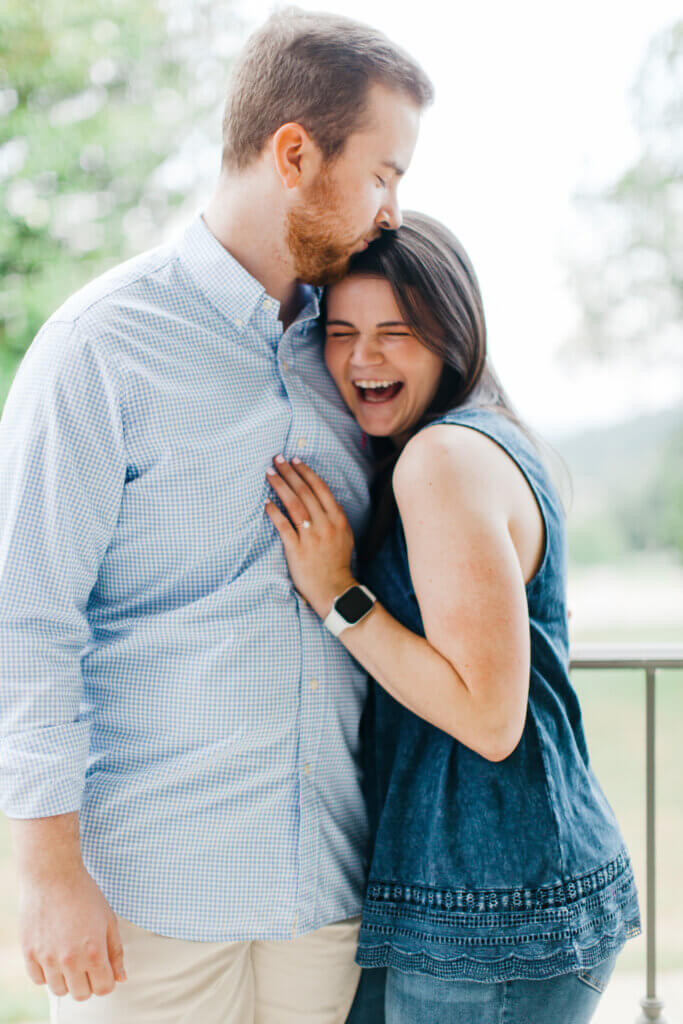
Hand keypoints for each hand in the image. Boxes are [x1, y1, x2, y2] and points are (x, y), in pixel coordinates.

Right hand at [18, 863, 125, 1000]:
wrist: (53, 875)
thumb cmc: (85, 894)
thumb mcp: (108, 920)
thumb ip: (116, 952)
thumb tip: (121, 978)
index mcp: (94, 952)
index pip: (104, 989)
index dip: (107, 981)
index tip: (103, 969)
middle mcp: (70, 960)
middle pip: (81, 994)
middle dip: (88, 982)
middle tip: (87, 963)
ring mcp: (47, 958)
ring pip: (59, 990)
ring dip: (67, 979)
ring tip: (69, 957)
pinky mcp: (29, 953)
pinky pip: (39, 980)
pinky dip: (47, 973)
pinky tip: (53, 955)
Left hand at [265, 455, 355, 617]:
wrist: (334, 588)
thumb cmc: (337, 562)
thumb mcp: (345, 535)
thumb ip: (335, 516)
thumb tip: (325, 498)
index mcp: (338, 518)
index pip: (320, 488)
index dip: (306, 472)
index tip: (295, 460)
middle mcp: (325, 524)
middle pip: (305, 492)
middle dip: (289, 472)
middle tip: (277, 459)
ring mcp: (311, 536)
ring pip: (294, 505)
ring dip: (280, 486)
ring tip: (269, 474)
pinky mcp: (297, 549)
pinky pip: (283, 526)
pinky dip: (274, 512)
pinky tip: (266, 503)